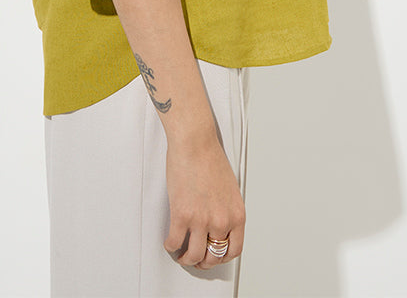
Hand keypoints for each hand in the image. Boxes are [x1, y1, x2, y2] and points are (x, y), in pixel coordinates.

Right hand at [163, 132, 244, 268]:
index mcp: (236, 215)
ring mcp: (201, 220)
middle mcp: (221, 220)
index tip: (214, 256)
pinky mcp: (182, 215)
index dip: (222, 258)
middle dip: (203, 262)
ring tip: (181, 254)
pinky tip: (170, 242)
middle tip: (195, 259)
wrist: (195, 143)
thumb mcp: (230, 189)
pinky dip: (171, 246)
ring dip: (186, 259)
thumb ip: (227, 210)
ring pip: (194, 256)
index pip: (234, 250)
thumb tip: (220, 226)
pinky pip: (175, 242)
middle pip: (213, 257)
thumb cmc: (211, 158)